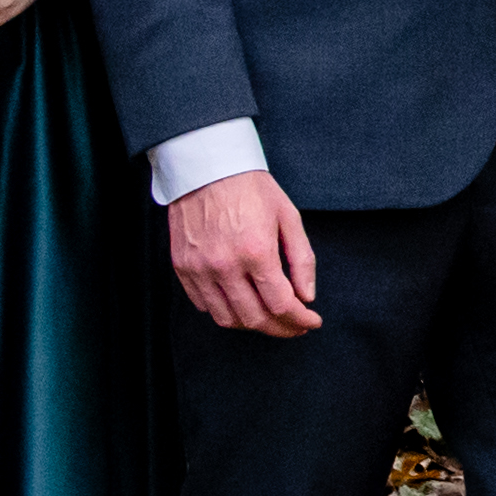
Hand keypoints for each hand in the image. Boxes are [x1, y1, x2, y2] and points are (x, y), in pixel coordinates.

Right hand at [166, 163, 327, 339]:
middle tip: (295, 325)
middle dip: (281, 328)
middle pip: (255, 318)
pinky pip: (203, 305)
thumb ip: (301, 259)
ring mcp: (199, 268)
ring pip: (227, 318)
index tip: (312, 320)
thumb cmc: (251, 188)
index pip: (281, 304)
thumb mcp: (288, 217)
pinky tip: (241, 303)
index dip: (300, 319)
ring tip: (269, 317)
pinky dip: (225, 312)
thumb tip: (307, 296)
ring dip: (252, 324)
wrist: (207, 167)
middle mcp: (224, 265)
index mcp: (256, 251)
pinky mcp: (182, 267)